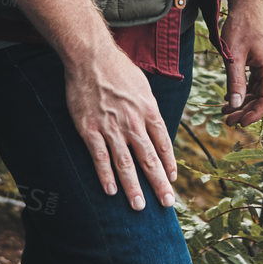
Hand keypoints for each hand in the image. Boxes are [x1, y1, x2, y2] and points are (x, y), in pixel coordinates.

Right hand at [64, 43, 177, 210]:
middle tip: (166, 203)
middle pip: (149, 159)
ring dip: (133, 187)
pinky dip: (106, 176)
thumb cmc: (118, 69)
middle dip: (158, 184)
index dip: (168, 165)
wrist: (91, 57)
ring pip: (125, 164)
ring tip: (139, 206)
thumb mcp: (143, 86)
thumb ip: (148, 109)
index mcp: (149, 110)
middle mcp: (133, 122)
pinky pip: (100, 157)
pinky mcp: (90, 129)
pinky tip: (111, 191)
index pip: (163, 144)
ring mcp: (111, 127)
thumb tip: (154, 126)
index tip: (172, 181)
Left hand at [223, 0, 262, 126]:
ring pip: (259, 91)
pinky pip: (257, 82)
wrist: (247, 5)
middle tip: (227, 121)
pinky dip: (244, 91)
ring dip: (244, 102)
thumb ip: (234, 81)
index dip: (254, 114)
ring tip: (225, 112)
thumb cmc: (240, 25)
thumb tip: (234, 106)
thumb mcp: (234, 55)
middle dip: (246, 111)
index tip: (239, 123)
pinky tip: (230, 97)